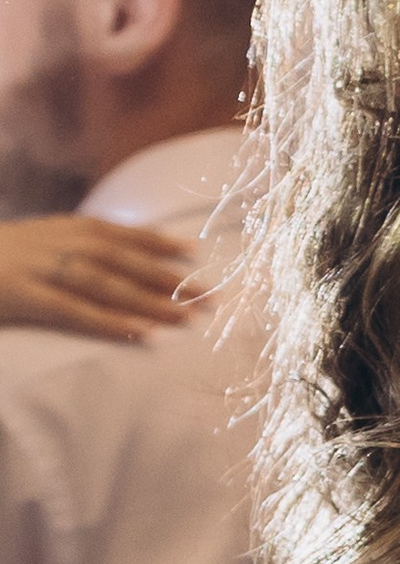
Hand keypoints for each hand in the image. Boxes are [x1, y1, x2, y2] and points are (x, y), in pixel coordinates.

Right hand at [0, 213, 197, 339]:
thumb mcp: (29, 244)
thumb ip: (65, 248)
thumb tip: (107, 258)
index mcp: (56, 229)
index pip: (116, 233)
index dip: (156, 241)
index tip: (195, 252)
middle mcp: (53, 243)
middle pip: (122, 260)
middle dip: (169, 278)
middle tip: (211, 297)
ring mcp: (38, 268)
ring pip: (106, 284)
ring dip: (150, 301)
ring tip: (187, 319)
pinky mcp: (23, 295)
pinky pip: (73, 310)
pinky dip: (109, 322)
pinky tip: (139, 334)